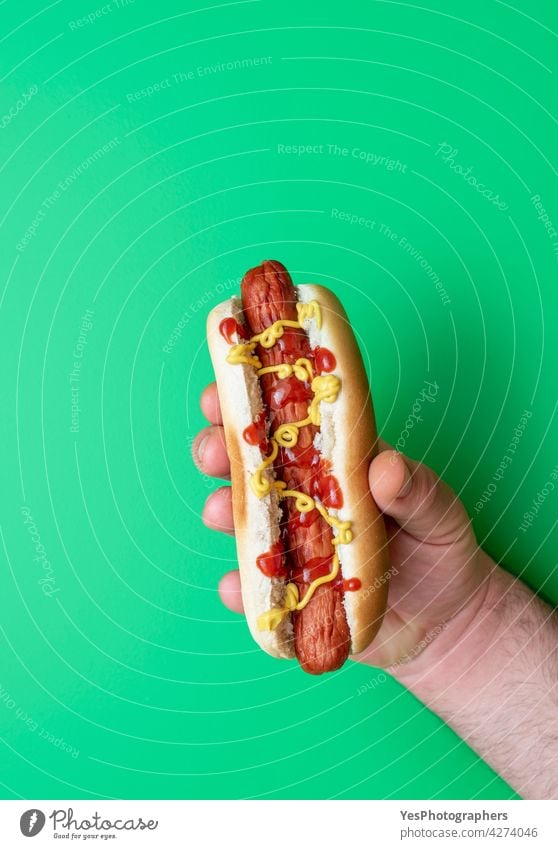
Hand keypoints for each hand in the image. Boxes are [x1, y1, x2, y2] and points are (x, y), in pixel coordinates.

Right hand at [193, 382, 492, 668]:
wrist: (445, 617)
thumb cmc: (441, 547)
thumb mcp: (442, 512)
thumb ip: (419, 490)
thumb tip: (386, 468)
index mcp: (335, 460)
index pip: (288, 419)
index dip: (251, 398)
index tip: (225, 390)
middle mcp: (303, 495)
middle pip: (248, 463)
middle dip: (219, 449)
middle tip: (213, 451)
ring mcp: (291, 542)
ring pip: (243, 519)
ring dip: (222, 511)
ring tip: (220, 513)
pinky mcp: (289, 591)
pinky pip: (255, 588)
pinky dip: (240, 587)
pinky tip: (239, 587)